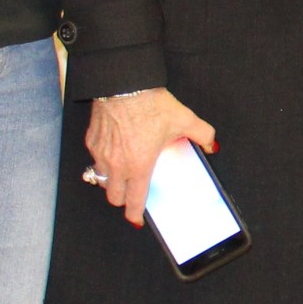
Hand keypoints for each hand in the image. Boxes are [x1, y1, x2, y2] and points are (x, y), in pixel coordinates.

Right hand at [86, 88, 217, 227]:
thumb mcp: (184, 119)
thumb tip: (211, 146)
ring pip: (101, 178)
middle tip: (131, 192)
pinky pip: (95, 158)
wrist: (124, 84)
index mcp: (139, 166)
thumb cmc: (151, 104)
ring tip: (123, 172)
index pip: (133, 200)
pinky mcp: (91, 140)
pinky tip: (114, 149)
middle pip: (112, 196)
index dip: (134, 214)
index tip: (136, 218)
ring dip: (111, 180)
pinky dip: (103, 159)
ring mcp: (101, 154)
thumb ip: (203, 135)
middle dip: (121, 198)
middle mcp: (117, 165)